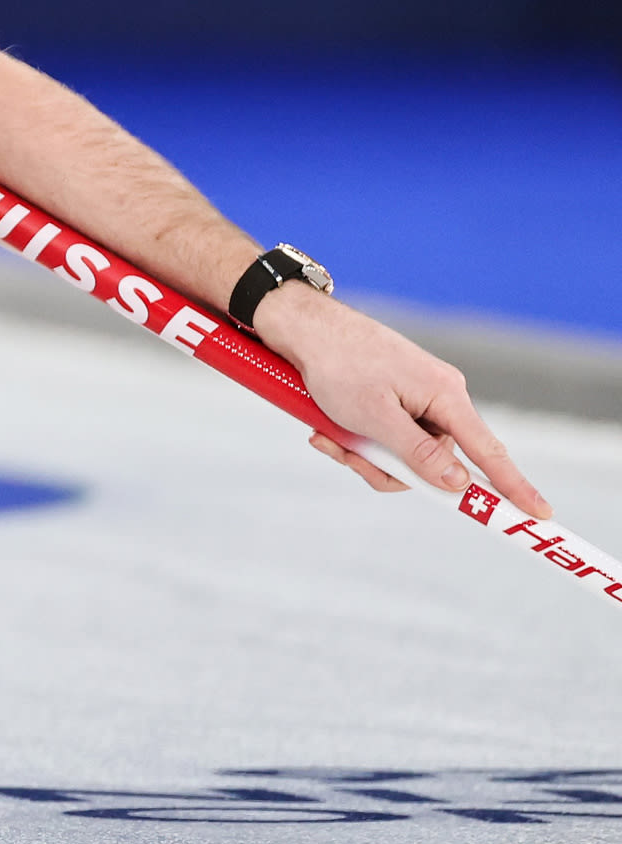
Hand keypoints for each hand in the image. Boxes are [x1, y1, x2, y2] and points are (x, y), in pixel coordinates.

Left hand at [254, 282, 549, 517]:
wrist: (303, 328)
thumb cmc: (338, 366)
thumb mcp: (376, 417)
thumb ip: (418, 453)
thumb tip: (459, 483)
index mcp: (445, 396)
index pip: (488, 451)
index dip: (513, 486)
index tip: (541, 515)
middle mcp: (438, 397)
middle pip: (432, 461)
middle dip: (387, 468)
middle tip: (348, 457)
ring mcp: (415, 398)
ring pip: (401, 453)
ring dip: (363, 455)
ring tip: (327, 436)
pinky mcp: (392, 398)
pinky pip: (384, 436)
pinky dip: (355, 441)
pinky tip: (324, 430)